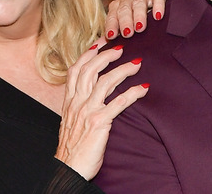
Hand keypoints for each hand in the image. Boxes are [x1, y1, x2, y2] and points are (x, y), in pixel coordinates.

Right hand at [56, 43, 148, 179]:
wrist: (69, 169)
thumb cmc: (72, 148)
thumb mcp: (70, 122)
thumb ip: (78, 106)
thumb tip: (89, 95)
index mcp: (69, 101)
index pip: (76, 70)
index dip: (88, 54)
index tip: (100, 42)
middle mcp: (77, 103)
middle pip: (91, 69)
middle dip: (106, 55)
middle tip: (121, 47)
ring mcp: (88, 111)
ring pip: (105, 81)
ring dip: (123, 70)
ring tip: (136, 64)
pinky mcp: (100, 122)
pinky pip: (119, 102)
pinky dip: (132, 93)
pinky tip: (142, 89)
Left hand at [105, 0, 167, 38]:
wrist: (163, 14)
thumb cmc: (141, 23)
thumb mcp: (128, 29)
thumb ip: (116, 35)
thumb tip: (104, 45)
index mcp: (118, 5)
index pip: (112, 15)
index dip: (111, 25)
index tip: (111, 36)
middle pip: (124, 8)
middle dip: (125, 21)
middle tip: (127, 33)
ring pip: (139, 2)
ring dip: (139, 15)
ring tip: (140, 27)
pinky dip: (158, 5)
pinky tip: (158, 16)